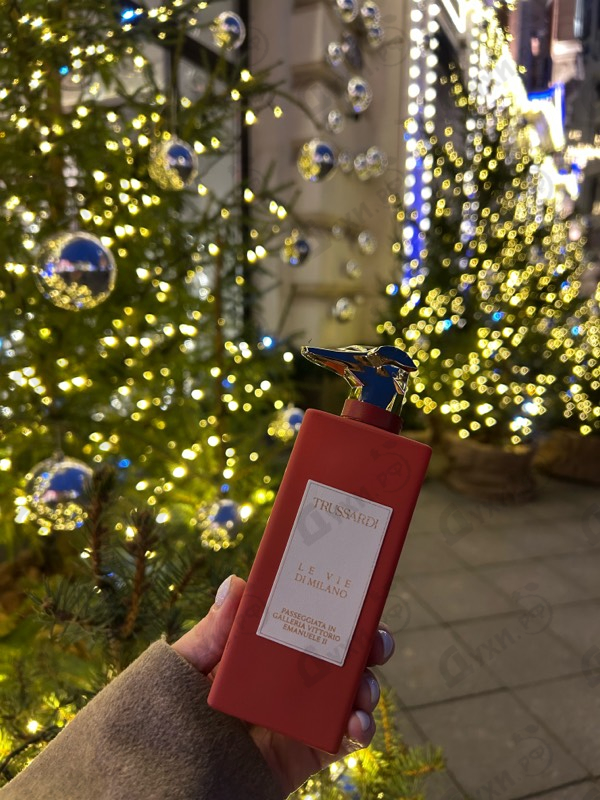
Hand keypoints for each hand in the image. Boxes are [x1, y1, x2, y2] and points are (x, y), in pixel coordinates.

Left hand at [174, 575, 395, 798]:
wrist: (171, 782)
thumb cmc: (170, 714)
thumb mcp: (186, 667)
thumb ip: (211, 633)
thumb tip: (235, 584)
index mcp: (262, 650)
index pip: (304, 618)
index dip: (333, 606)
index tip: (354, 594)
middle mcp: (287, 677)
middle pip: (337, 652)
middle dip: (365, 642)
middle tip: (376, 640)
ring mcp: (300, 713)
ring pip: (349, 691)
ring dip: (367, 685)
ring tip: (366, 691)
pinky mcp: (307, 750)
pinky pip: (343, 738)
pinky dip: (361, 729)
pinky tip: (359, 725)